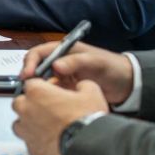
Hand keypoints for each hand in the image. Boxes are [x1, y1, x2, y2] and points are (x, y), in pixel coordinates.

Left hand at [11, 77, 108, 154]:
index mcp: (37, 92)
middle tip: (49, 108)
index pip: (31, 83)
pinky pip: (28, 141)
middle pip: (20, 102)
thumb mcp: (91, 92)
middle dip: (31, 104)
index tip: (51, 91)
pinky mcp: (31, 148)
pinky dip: (36, 140)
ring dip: (30, 122)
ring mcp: (26, 130)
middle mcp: (26, 109)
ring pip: (19, 123)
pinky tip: (50, 140)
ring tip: (47, 125)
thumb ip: (82, 85)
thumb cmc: (86, 120)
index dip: (43, 87)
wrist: (87, 147)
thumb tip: (81, 86)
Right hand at [19, 41, 133, 105]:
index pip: (39, 53)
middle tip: (27, 90)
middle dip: (29, 78)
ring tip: (36, 98)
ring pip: (41, 81)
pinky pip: (50, 92)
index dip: (30, 63)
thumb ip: (76, 62)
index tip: (28, 75)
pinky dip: (46, 97)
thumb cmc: (111, 67)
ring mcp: (61, 76)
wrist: (126, 84)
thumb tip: (55, 66)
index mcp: (63, 50)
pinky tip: (47, 104)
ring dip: (37, 89)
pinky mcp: (65, 89)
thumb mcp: (95, 62)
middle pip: (35, 67)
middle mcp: (59, 62)